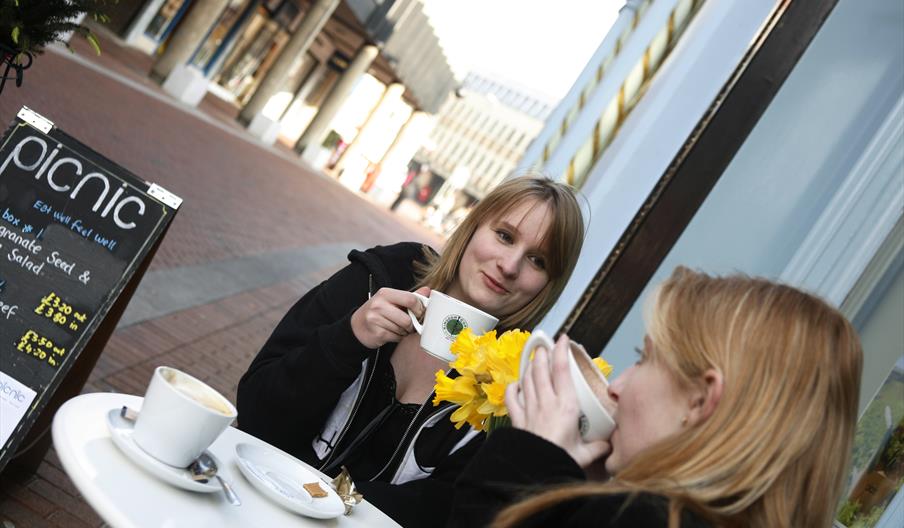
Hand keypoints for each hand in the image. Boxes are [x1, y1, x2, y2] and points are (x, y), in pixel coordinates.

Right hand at [351, 286, 429, 348]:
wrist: (358, 326)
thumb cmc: (378, 311)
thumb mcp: (392, 300)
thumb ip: (410, 296)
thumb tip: (427, 290)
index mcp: (385, 293)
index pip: (410, 299)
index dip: (419, 308)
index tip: (420, 313)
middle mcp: (379, 304)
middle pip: (407, 319)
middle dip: (412, 325)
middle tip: (410, 324)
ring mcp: (376, 319)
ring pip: (402, 329)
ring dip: (404, 331)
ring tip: (398, 328)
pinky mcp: (376, 332)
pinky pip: (396, 337)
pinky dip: (397, 337)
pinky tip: (391, 333)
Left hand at [506, 334, 610, 467]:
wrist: (536, 468)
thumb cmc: (561, 459)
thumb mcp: (584, 454)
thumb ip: (597, 447)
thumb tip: (608, 445)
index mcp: (566, 406)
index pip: (562, 370)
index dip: (561, 351)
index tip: (562, 339)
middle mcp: (547, 402)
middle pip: (541, 370)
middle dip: (542, 354)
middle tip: (544, 345)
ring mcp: (529, 408)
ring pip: (527, 379)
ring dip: (529, 366)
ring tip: (532, 358)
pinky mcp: (517, 418)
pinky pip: (511, 398)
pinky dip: (512, 388)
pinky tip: (515, 384)